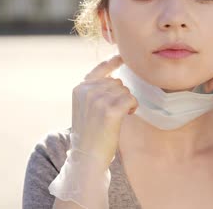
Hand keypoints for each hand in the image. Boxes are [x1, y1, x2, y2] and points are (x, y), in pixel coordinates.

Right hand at [72, 54, 138, 168]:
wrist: (87, 156)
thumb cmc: (91, 133)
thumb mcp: (85, 107)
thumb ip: (95, 90)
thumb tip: (115, 76)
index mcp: (80, 88)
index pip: (100, 69)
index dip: (112, 62)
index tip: (121, 56)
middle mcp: (87, 90)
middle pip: (117, 82)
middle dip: (120, 95)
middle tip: (113, 112)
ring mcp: (98, 99)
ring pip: (125, 90)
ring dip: (126, 102)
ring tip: (116, 117)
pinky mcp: (110, 110)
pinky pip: (130, 99)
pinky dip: (132, 106)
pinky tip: (126, 116)